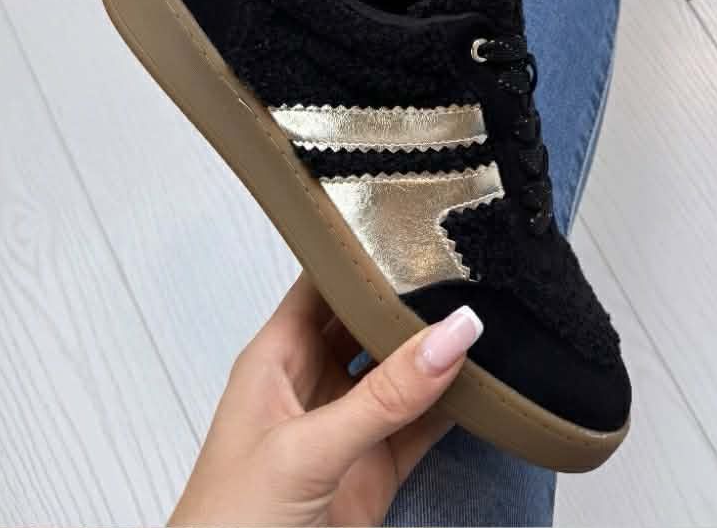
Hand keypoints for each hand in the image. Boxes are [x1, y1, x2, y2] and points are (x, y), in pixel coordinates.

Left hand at [170, 273, 482, 526]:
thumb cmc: (227, 527)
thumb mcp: (306, 450)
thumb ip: (384, 394)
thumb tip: (453, 331)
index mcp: (276, 357)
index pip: (324, 282)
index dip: (364, 250)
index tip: (417, 220)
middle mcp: (312, 382)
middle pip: (369, 321)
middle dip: (412, 296)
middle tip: (468, 262)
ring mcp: (346, 428)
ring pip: (402, 372)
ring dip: (438, 352)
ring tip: (489, 310)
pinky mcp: (374, 472)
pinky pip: (422, 425)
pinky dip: (455, 405)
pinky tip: (487, 382)